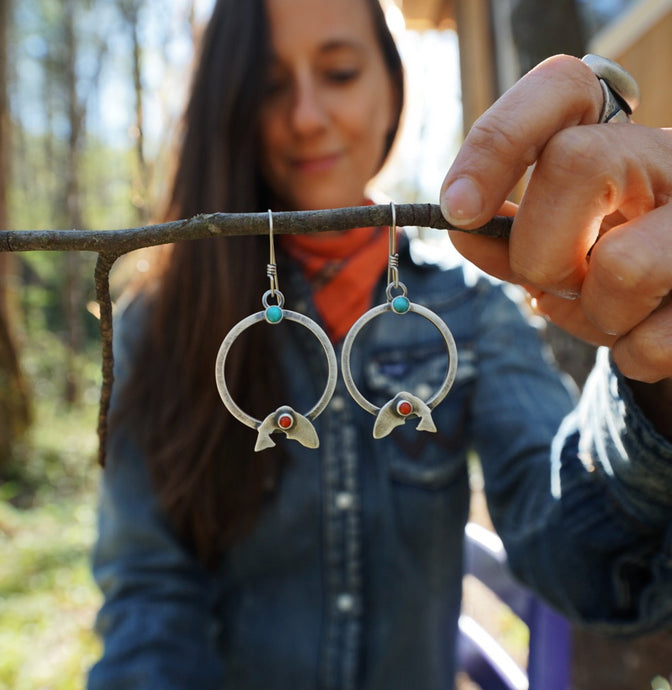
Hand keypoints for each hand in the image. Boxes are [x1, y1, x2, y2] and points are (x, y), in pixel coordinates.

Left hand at [440, 54, 671, 383]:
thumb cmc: (615, 265)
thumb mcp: (558, 245)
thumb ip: (508, 237)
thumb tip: (460, 228)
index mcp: (620, 141)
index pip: (563, 88)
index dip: (497, 141)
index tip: (457, 207)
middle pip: (576, 164)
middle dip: (540, 252)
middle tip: (561, 278)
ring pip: (623, 265)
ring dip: (597, 314)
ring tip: (615, 308)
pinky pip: (654, 339)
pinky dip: (633, 354)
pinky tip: (649, 331)